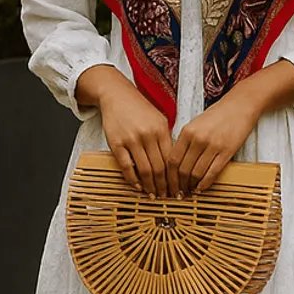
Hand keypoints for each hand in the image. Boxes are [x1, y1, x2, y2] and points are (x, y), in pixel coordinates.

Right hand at [76, 65, 172, 195]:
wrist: (117, 96)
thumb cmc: (140, 109)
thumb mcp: (159, 119)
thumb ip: (166, 139)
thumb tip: (173, 164)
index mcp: (161, 130)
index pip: (171, 160)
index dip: (175, 178)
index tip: (177, 188)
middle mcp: (148, 135)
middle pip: (159, 168)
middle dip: (164, 186)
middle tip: (166, 197)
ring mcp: (131, 140)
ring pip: (144, 170)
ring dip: (150, 186)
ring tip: (153, 195)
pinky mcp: (116, 143)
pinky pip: (126, 167)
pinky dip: (133, 180)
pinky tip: (138, 187)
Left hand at [166, 91, 259, 195]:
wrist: (240, 105)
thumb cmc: (217, 115)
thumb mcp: (195, 124)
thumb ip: (184, 141)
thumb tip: (175, 163)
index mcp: (187, 132)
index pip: (172, 160)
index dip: (169, 176)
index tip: (168, 184)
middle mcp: (198, 139)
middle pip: (182, 169)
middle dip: (179, 185)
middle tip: (178, 192)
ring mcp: (213, 146)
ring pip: (196, 173)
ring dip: (192, 186)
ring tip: (190, 191)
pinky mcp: (227, 151)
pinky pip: (213, 172)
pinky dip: (205, 183)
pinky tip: (202, 188)